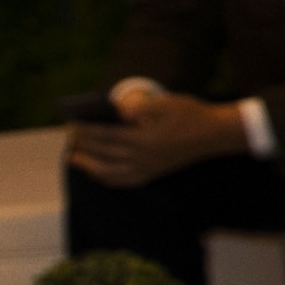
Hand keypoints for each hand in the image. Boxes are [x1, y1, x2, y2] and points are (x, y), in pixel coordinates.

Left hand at [63, 90, 247, 184]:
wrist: (215, 134)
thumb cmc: (189, 114)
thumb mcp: (165, 103)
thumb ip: (136, 107)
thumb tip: (112, 112)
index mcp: (144, 139)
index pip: (105, 135)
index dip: (85, 129)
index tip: (71, 123)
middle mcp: (143, 158)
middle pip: (103, 153)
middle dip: (83, 144)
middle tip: (69, 134)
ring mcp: (147, 169)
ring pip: (108, 172)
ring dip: (88, 165)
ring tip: (74, 157)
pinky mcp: (152, 174)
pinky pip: (122, 181)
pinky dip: (105, 178)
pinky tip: (96, 172)